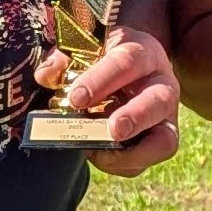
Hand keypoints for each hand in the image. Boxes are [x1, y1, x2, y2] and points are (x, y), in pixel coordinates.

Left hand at [39, 26, 179, 176]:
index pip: (126, 63)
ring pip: (165, 140)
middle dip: (135, 117)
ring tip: (99, 153)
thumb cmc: (105, 56)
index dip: (101, 81)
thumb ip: (64, 58)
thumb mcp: (87, 46)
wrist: (133, 64)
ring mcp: (166, 116)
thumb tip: (45, 76)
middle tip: (112, 131)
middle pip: (158, 101)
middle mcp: (162, 84)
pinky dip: (123, 164)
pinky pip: (148, 161)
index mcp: (142, 53)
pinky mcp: (162, 139)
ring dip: (133, 153)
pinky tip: (98, 154)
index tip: (76, 98)